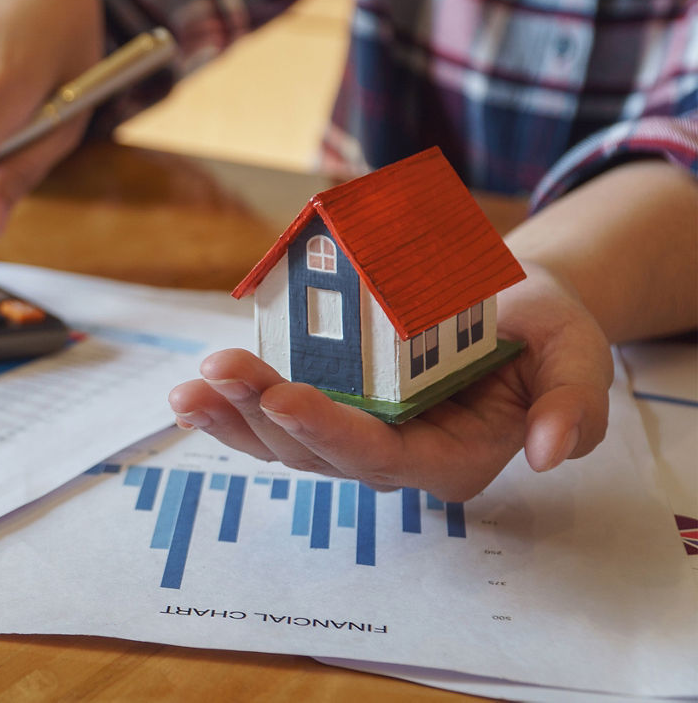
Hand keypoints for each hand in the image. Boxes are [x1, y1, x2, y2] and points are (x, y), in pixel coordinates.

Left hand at [166, 263, 612, 500]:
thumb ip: (572, 404)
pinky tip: (194, 393)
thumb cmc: (541, 333)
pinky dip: (232, 408)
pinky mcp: (328, 407)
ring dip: (233, 417)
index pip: (381, 456)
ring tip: (189, 388)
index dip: (329, 431)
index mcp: (451, 458)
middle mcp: (393, 457)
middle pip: (317, 452)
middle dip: (262, 414)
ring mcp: (353, 434)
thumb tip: (549, 453)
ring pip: (283, 443)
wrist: (511, 307)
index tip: (283, 394)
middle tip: (218, 371)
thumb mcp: (576, 355)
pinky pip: (273, 418)